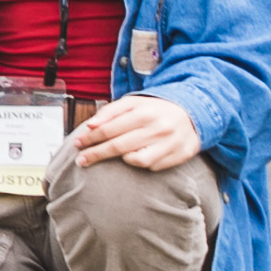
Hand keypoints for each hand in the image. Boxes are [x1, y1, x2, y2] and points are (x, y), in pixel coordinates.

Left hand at [78, 91, 203, 176]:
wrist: (192, 113)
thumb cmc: (155, 109)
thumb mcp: (132, 103)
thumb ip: (109, 112)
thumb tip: (89, 126)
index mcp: (144, 112)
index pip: (109, 129)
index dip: (90, 138)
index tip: (77, 144)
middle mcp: (158, 128)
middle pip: (119, 146)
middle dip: (96, 154)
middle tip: (81, 160)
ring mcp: (171, 143)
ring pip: (137, 160)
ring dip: (122, 160)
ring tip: (116, 157)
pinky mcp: (181, 155)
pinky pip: (154, 167)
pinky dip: (142, 164)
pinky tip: (136, 157)